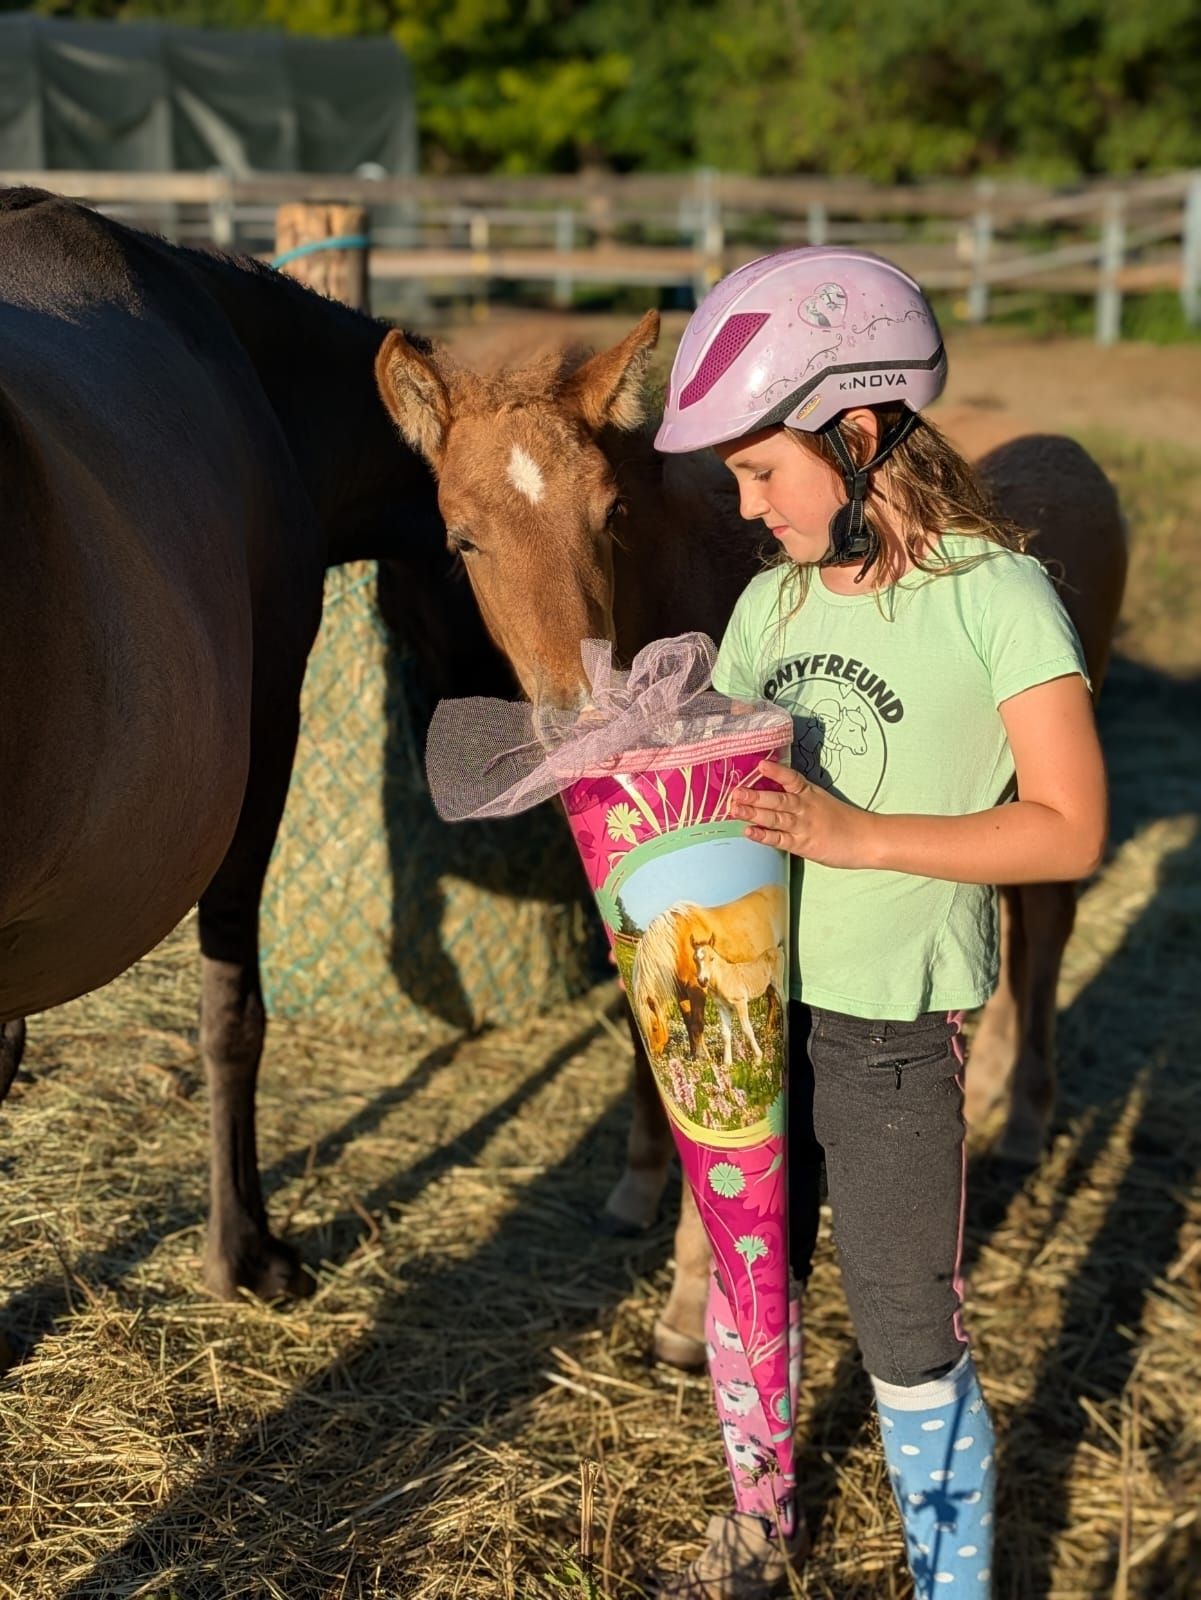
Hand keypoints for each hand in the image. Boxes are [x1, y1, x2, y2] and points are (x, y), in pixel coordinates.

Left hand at [729, 760, 878, 868]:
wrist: (868, 838)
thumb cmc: (845, 821)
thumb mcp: (823, 801)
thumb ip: (802, 798)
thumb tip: (776, 795)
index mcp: (811, 793)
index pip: (791, 779)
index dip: (776, 772)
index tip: (760, 765)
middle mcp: (805, 807)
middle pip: (778, 799)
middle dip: (755, 795)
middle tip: (735, 791)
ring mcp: (804, 826)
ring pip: (775, 818)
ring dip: (754, 813)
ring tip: (735, 809)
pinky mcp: (804, 845)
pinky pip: (780, 839)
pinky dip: (764, 836)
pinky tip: (749, 832)